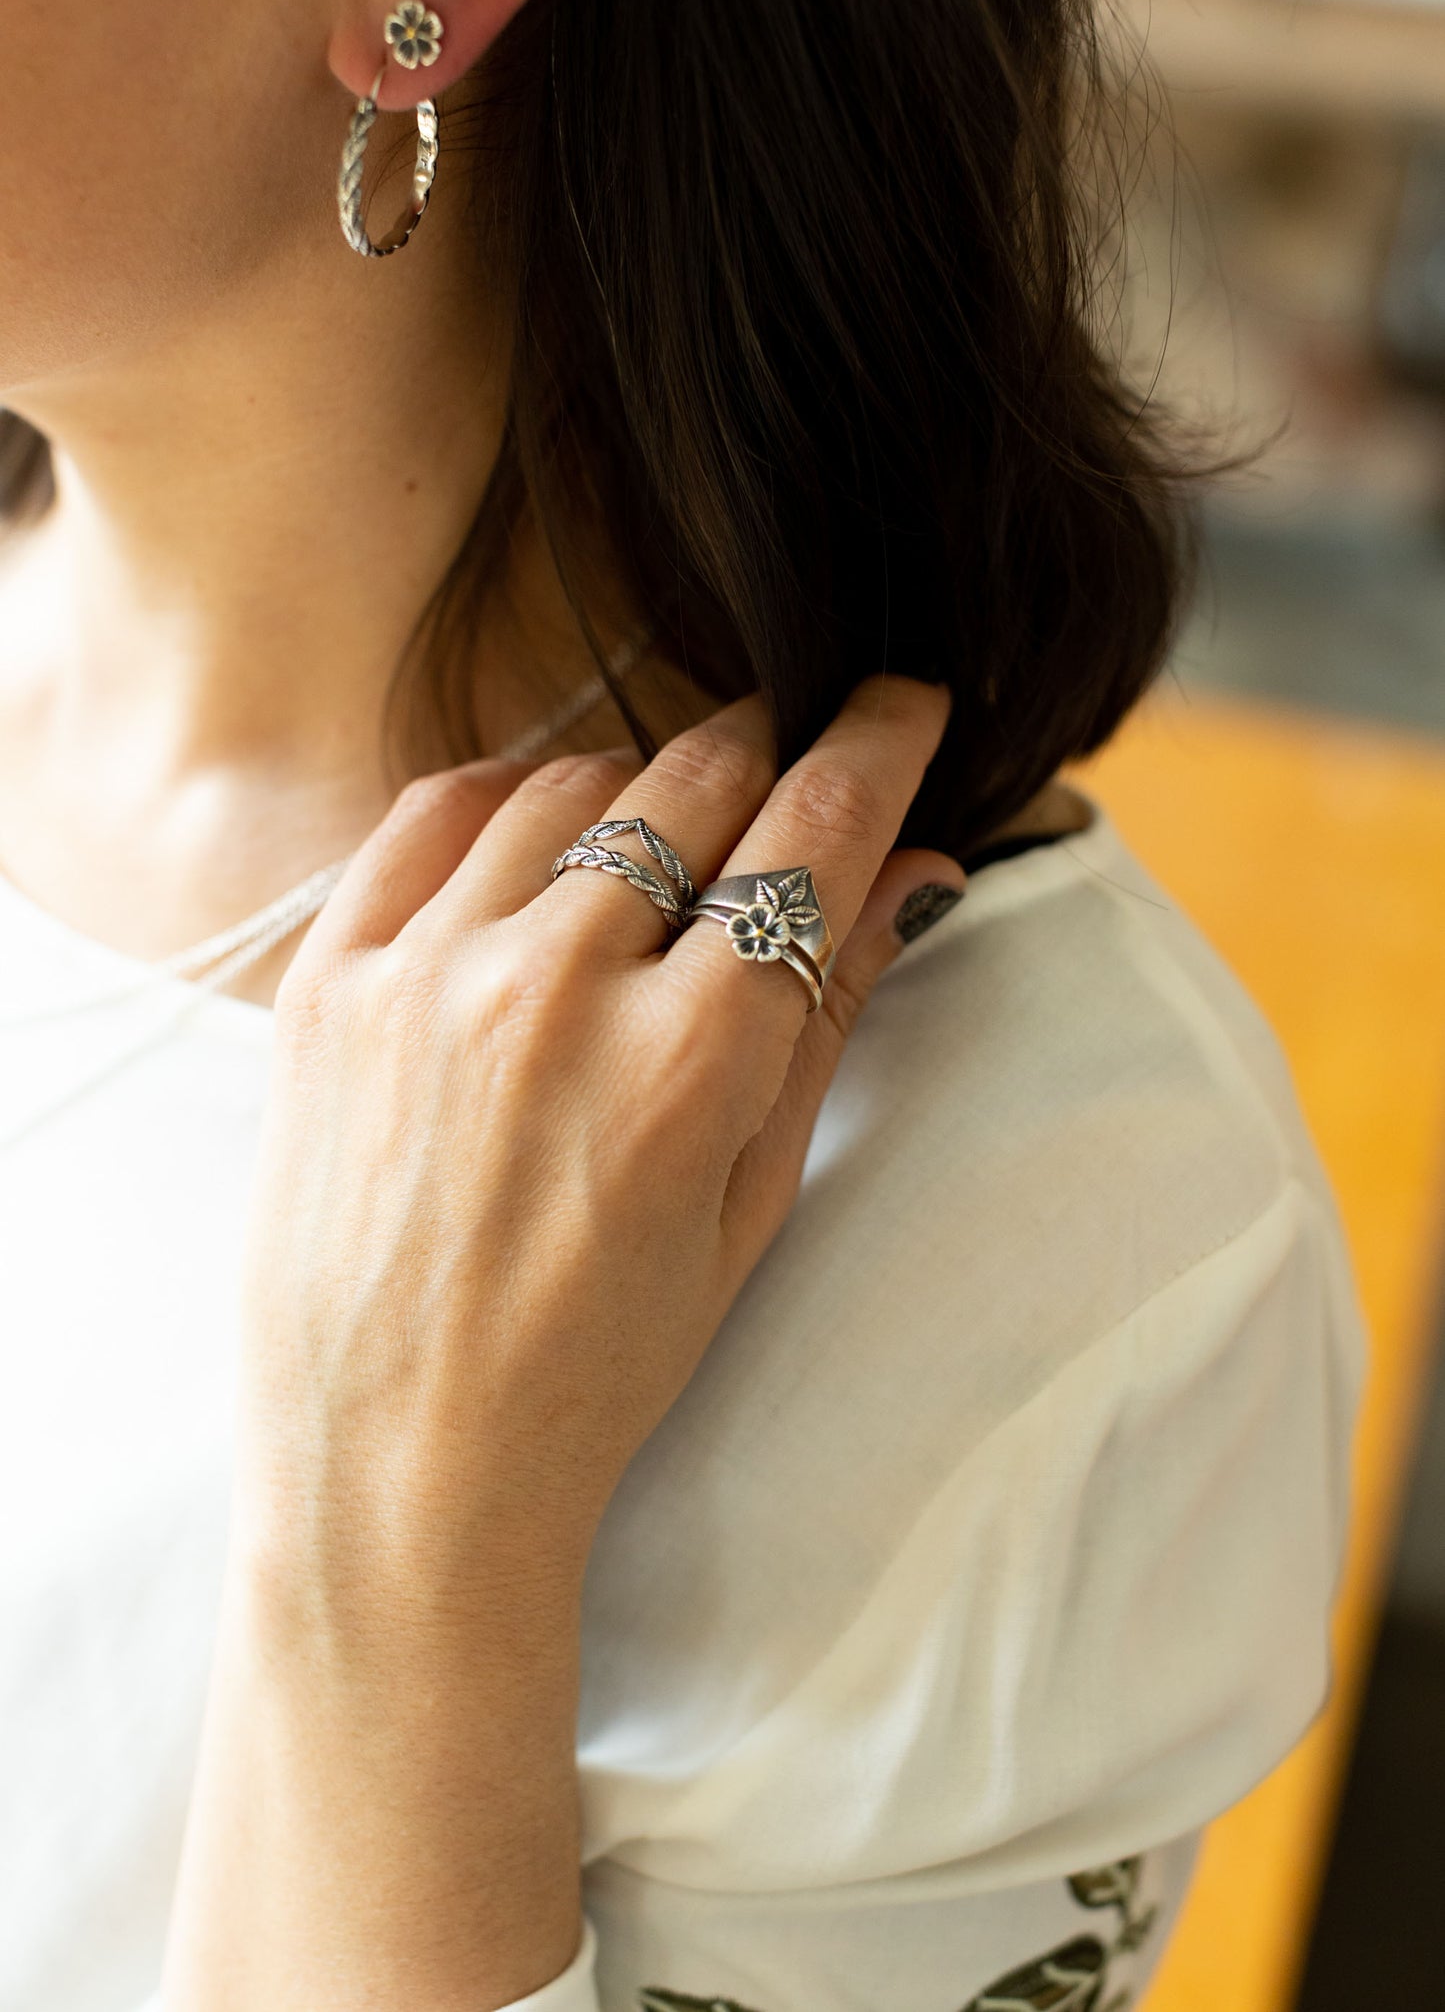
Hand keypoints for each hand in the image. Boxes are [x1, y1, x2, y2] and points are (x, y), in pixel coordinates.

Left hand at [235, 674, 959, 1582]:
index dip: (881, 741)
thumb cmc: (594, 1368)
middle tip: (795, 759)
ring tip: (672, 826)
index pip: (814, 832)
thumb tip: (914, 870)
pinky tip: (549, 822)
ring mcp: (428, 974)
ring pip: (576, 782)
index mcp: (685, 1062)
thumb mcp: (749, 1208)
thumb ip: (828, 1020)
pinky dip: (513, 794)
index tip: (905, 697)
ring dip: (650, 779)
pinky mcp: (332, 980)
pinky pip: (434, 812)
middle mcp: (555, 990)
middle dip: (774, 745)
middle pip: (702, 778)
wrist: (398, 1466)